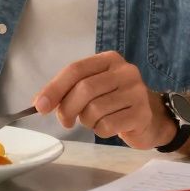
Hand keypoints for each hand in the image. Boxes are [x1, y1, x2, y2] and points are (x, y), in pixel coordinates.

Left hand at [33, 51, 176, 148]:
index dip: (55, 88)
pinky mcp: (142, 114)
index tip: (39, 106)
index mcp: (109, 59)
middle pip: (84, 89)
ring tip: (94, 120)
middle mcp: (125, 71)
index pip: (76, 69)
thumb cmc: (114, 102)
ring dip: (86, 121)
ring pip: (95, 110)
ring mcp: (136, 92)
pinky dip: (100, 131)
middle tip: (65, 121)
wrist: (150, 118)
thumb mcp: (92, 89)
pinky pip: (107, 125)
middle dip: (67, 108)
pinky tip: (107, 127)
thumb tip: (39, 103)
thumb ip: (67, 91)